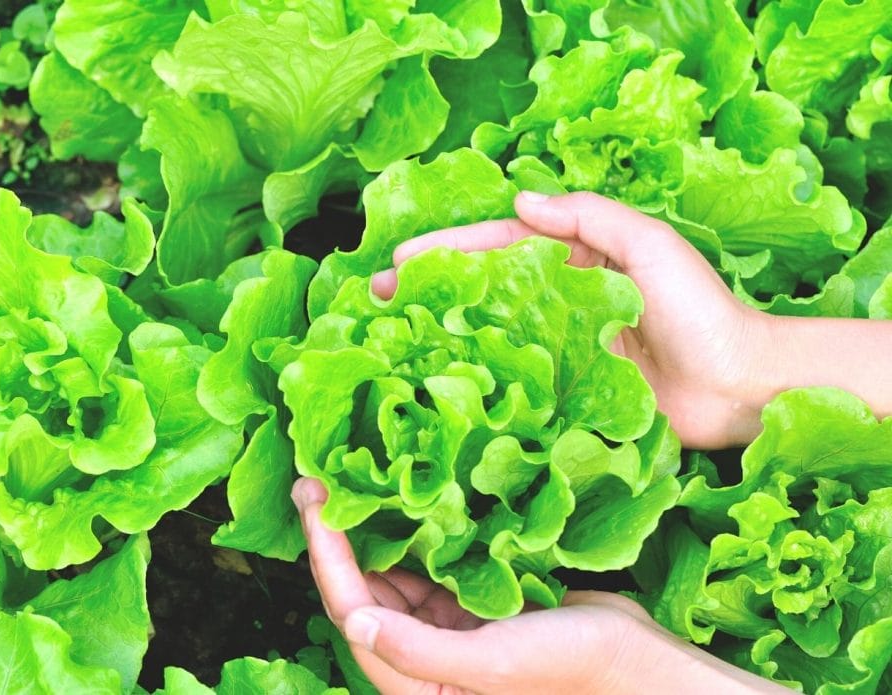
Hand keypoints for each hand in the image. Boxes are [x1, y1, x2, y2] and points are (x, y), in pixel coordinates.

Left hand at [292, 477, 787, 694]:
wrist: (637, 658)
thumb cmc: (569, 667)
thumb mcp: (491, 663)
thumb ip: (419, 651)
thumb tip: (352, 621)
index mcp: (420, 684)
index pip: (353, 615)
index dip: (326, 558)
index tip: (312, 499)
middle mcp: (424, 658)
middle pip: (363, 591)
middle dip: (338, 537)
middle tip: (317, 478)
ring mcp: (447, 628)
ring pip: (393, 574)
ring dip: (372, 530)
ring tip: (351, 477)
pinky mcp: (471, 603)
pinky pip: (428, 563)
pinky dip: (414, 530)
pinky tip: (402, 493)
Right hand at [371, 191, 771, 448]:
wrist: (740, 385)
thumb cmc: (701, 310)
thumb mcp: (650, 245)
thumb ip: (588, 218)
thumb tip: (518, 203)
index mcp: (577, 259)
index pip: (499, 247)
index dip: (447, 250)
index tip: (398, 259)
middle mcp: (560, 302)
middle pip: (483, 290)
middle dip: (429, 291)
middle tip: (374, 300)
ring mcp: (561, 349)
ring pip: (491, 334)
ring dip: (442, 333)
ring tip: (391, 341)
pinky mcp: (569, 393)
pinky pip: (516, 382)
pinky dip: (478, 381)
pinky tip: (442, 386)